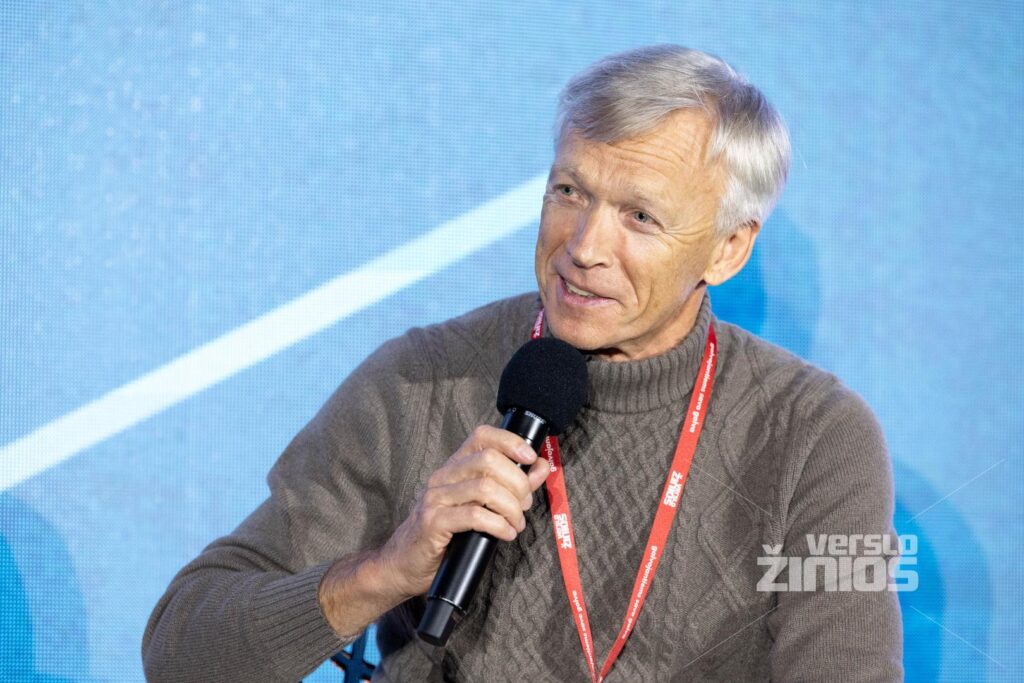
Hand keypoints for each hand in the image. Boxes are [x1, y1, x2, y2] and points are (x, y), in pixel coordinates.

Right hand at [377, 425, 551, 600]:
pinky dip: (499, 524)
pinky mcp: (433, 522)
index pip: (481, 436)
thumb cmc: (445, 535)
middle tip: (524, 506)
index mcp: (454, 468)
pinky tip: (505, 534)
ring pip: (485, 488)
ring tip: (516, 524)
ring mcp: (435, 498)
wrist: (404, 564)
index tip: (530, 457)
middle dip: (517, 483)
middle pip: (489, 460)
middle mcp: (442, 477)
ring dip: (511, 508)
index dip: (510, 441)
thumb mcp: (480, 506)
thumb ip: (511, 485)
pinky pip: (474, 516)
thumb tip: (540, 466)